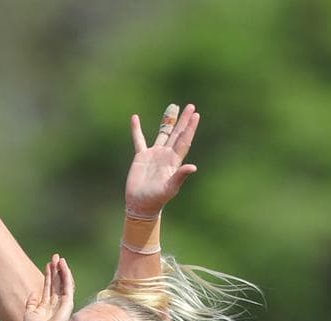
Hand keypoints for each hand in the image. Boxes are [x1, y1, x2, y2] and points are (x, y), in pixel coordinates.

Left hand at [23, 255, 74, 320]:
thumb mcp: (29, 313)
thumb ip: (31, 302)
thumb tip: (34, 292)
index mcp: (46, 306)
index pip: (48, 287)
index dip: (48, 275)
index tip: (48, 264)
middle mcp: (56, 303)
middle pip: (56, 282)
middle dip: (55, 270)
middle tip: (55, 257)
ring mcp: (63, 302)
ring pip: (62, 282)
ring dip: (61, 270)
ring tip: (59, 258)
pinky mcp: (68, 301)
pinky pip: (68, 285)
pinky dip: (66, 274)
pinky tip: (63, 265)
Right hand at [124, 103, 199, 217]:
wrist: (141, 204)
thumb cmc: (156, 199)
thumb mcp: (170, 188)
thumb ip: (180, 176)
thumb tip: (193, 167)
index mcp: (174, 161)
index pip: (184, 141)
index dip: (190, 128)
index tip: (195, 115)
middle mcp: (166, 155)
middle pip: (177, 133)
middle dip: (184, 120)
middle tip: (191, 106)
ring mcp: (154, 154)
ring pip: (162, 133)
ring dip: (168, 120)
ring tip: (173, 107)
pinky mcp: (141, 157)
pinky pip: (139, 140)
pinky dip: (136, 129)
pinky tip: (135, 118)